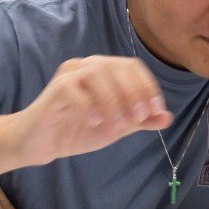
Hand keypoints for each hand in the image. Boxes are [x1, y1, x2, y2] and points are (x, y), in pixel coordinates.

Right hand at [15, 56, 170, 166]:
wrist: (42, 143)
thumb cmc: (79, 130)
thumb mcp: (116, 127)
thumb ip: (140, 120)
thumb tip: (167, 117)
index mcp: (105, 71)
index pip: (133, 67)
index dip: (148, 87)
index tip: (155, 110)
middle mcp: (88, 66)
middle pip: (118, 66)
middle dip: (134, 92)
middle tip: (138, 118)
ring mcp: (70, 74)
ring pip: (98, 73)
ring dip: (114, 99)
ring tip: (118, 124)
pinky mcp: (55, 87)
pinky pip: (75, 88)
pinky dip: (90, 105)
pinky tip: (95, 121)